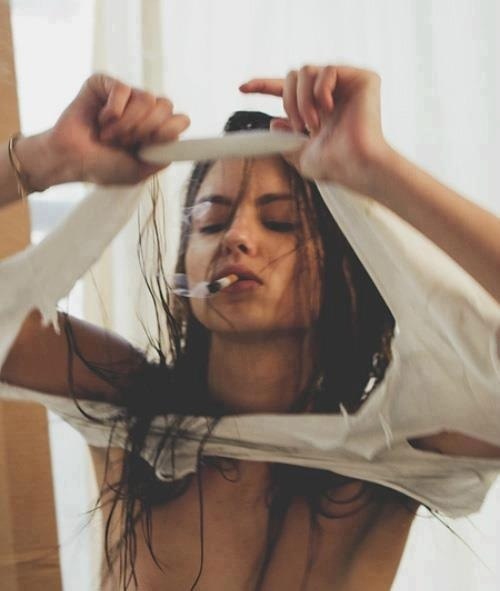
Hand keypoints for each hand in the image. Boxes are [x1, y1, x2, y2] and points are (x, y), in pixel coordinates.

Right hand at [39, 74, 189, 186]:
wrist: (70, 160)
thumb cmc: (101, 167)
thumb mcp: (138, 172)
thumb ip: (161, 159)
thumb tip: (177, 141)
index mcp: (156, 131)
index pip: (181, 120)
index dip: (167, 131)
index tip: (149, 144)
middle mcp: (144, 111)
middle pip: (166, 106)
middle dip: (145, 129)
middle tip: (124, 142)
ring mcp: (126, 96)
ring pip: (146, 98)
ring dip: (127, 124)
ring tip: (110, 136)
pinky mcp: (106, 84)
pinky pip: (123, 89)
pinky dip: (113, 111)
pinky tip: (102, 121)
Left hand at [240, 65, 388, 194]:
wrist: (355, 166)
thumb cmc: (334, 166)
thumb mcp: (300, 157)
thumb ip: (285, 141)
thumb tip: (274, 124)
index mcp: (318, 109)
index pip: (286, 90)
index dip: (262, 86)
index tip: (241, 89)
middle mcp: (332, 94)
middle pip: (292, 75)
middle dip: (288, 101)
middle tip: (299, 126)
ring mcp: (347, 85)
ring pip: (306, 70)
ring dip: (302, 99)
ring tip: (312, 123)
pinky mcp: (362, 79)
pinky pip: (328, 69)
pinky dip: (321, 89)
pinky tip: (328, 108)